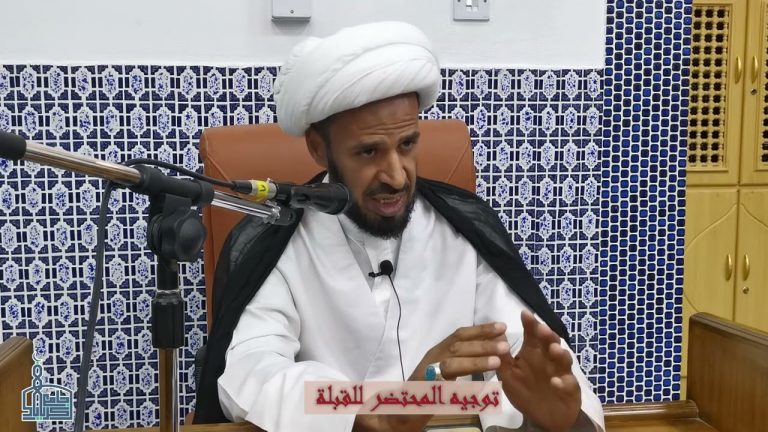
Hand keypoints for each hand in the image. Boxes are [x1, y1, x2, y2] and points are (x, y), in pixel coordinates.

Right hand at [409, 322, 510, 381]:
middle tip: (505, 342)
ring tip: (498, 360)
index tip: (501, 326)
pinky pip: (445, 385)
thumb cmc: (428, 391)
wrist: (403, 409)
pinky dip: (459, 387)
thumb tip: (489, 352)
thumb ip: (462, 361)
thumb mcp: (446, 371)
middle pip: (457, 345)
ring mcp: (427, 372)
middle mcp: (432, 357)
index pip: (460, 335)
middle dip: (482, 342)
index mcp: (438, 351)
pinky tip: (480, 384)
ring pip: (452, 362)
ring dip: (476, 359)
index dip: (481, 329)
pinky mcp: (425, 389)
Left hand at [496, 310, 580, 431]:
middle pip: (550, 342)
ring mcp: (561, 372)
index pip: (533, 335)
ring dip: (560, 353)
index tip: (525, 314)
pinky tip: (556, 382)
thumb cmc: (526, 392)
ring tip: (553, 350)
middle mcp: (548, 359)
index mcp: (533, 354)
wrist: (546, 417)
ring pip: (563, 359)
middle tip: (541, 329)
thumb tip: (496, 335)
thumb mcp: (509, 376)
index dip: (530, 324)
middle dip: (547, 335)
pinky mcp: (569, 388)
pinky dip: (563, 382)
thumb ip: (502, 357)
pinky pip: (568, 384)